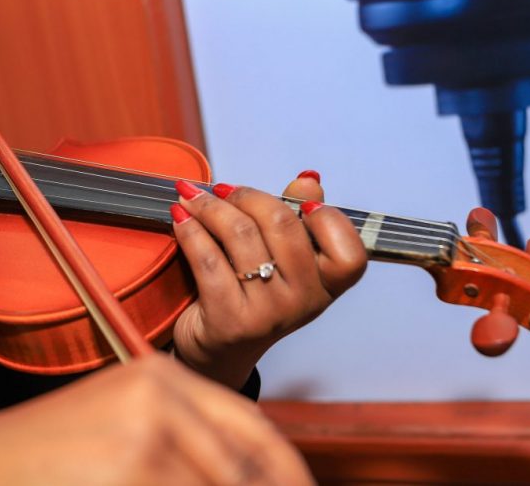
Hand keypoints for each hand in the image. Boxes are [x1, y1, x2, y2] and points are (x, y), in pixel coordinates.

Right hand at [0, 354, 312, 485]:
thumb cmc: (39, 458)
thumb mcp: (120, 432)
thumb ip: (182, 446)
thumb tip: (245, 476)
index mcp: (162, 376)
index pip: (254, 432)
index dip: (286, 474)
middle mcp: (161, 395)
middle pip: (245, 470)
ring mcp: (145, 435)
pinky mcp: (128, 471)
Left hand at [171, 171, 366, 388]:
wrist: (219, 350)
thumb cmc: (253, 293)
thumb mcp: (283, 260)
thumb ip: (297, 217)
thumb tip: (308, 178)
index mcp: (326, 286)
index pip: (349, 254)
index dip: (329, 222)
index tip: (301, 204)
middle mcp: (303, 303)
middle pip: (283, 225)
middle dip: (247, 196)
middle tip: (223, 189)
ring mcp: (268, 314)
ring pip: (240, 235)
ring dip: (209, 206)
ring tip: (192, 197)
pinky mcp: (230, 321)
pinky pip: (208, 259)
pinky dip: (190, 230)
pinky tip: (180, 217)